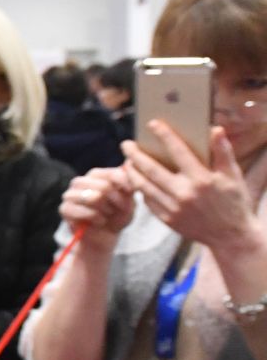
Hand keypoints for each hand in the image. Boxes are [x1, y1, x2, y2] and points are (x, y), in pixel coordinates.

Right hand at [59, 166, 136, 237]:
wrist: (104, 237)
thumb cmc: (117, 216)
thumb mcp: (129, 200)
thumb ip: (129, 183)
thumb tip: (130, 162)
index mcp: (96, 175)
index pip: (112, 173)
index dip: (125, 185)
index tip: (131, 194)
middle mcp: (81, 181)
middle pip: (103, 186)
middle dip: (116, 201)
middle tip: (118, 210)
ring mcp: (70, 194)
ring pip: (92, 197)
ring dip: (105, 210)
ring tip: (107, 215)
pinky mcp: (64, 209)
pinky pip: (82, 211)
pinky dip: (95, 218)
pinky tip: (99, 221)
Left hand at [123, 123, 263, 256]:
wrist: (231, 236)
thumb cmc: (234, 202)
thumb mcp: (233, 176)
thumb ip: (223, 152)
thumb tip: (214, 129)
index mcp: (202, 179)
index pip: (178, 151)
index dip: (164, 135)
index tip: (152, 123)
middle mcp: (184, 193)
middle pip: (152, 169)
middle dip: (135, 154)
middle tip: (126, 144)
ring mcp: (173, 208)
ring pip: (144, 186)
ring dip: (132, 172)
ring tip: (126, 161)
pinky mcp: (167, 219)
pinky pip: (148, 201)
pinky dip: (140, 189)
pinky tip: (136, 180)